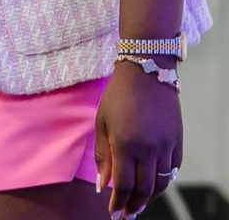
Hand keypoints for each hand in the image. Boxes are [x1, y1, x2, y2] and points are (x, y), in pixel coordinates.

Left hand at [96, 59, 180, 218]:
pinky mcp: (178, 141)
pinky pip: (173, 169)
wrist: (147, 73)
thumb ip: (104, 156)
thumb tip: (103, 185)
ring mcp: (166, 146)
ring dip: (150, 198)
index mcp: (126, 145)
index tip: (113, 213)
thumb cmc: (118, 97)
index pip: (123, 185)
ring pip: (161, 182)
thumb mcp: (102, 123)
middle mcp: (148, 149)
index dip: (118, 202)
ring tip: (139, 205)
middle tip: (125, 215)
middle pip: (144, 189)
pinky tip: (154, 186)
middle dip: (134, 205)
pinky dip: (164, 182)